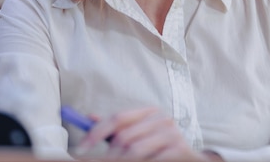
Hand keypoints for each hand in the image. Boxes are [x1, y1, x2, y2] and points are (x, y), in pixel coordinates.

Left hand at [75, 106, 211, 160]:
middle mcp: (162, 119)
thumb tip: (89, 118)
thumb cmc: (158, 148)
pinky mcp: (179, 150)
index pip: (117, 118)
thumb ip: (117, 128)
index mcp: (149, 112)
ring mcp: (172, 134)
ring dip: (122, 161)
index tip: (80, 149)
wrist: (189, 160)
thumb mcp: (138, 135)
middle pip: (124, 137)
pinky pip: (150, 160)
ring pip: (134, 151)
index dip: (96, 133)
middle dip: (109, 154)